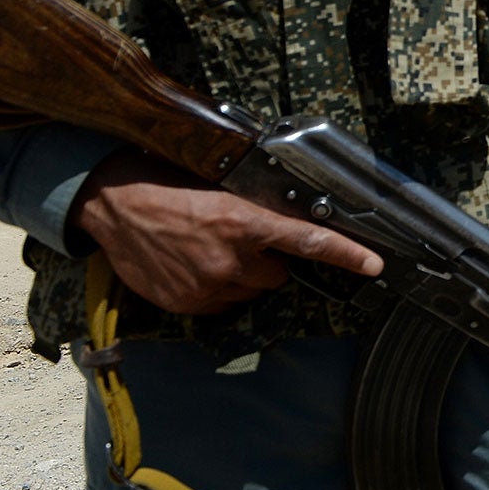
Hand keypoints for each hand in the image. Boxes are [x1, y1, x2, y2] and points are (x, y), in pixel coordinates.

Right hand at [70, 150, 382, 314]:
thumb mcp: (220, 185)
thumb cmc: (168, 184)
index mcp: (242, 221)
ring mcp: (206, 286)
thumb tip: (291, 211)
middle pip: (279, 273)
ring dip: (243, 275)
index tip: (374, 264)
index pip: (307, 241)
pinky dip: (217, 288)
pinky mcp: (186, 304)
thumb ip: (256, 206)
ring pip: (251, 290)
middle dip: (270, 259)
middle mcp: (229, 259)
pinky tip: (194, 265)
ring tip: (210, 249)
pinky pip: (221, 303)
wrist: (113, 205)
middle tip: (242, 239)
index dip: (346, 254)